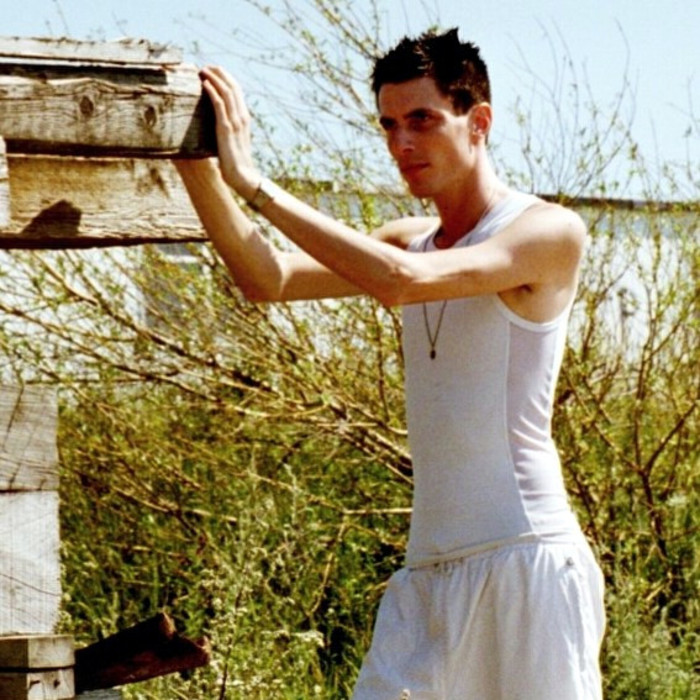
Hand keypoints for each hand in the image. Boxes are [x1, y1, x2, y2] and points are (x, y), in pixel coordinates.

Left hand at [200, 66, 260, 199]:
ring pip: (227, 92)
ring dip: (214, 77)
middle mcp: (242, 117)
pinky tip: (205, 83)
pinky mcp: (226, 128)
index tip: (214, 72)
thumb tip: (217, 128)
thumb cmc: (236, 163)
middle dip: (220, 73)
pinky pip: (219, 104)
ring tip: (203, 70)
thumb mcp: (233, 142)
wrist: (243, 176)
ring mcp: (235, 122)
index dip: (226, 78)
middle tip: (206, 66)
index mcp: (244, 119)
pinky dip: (212, 91)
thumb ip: (228, 131)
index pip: (237, 92)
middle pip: (233, 87)